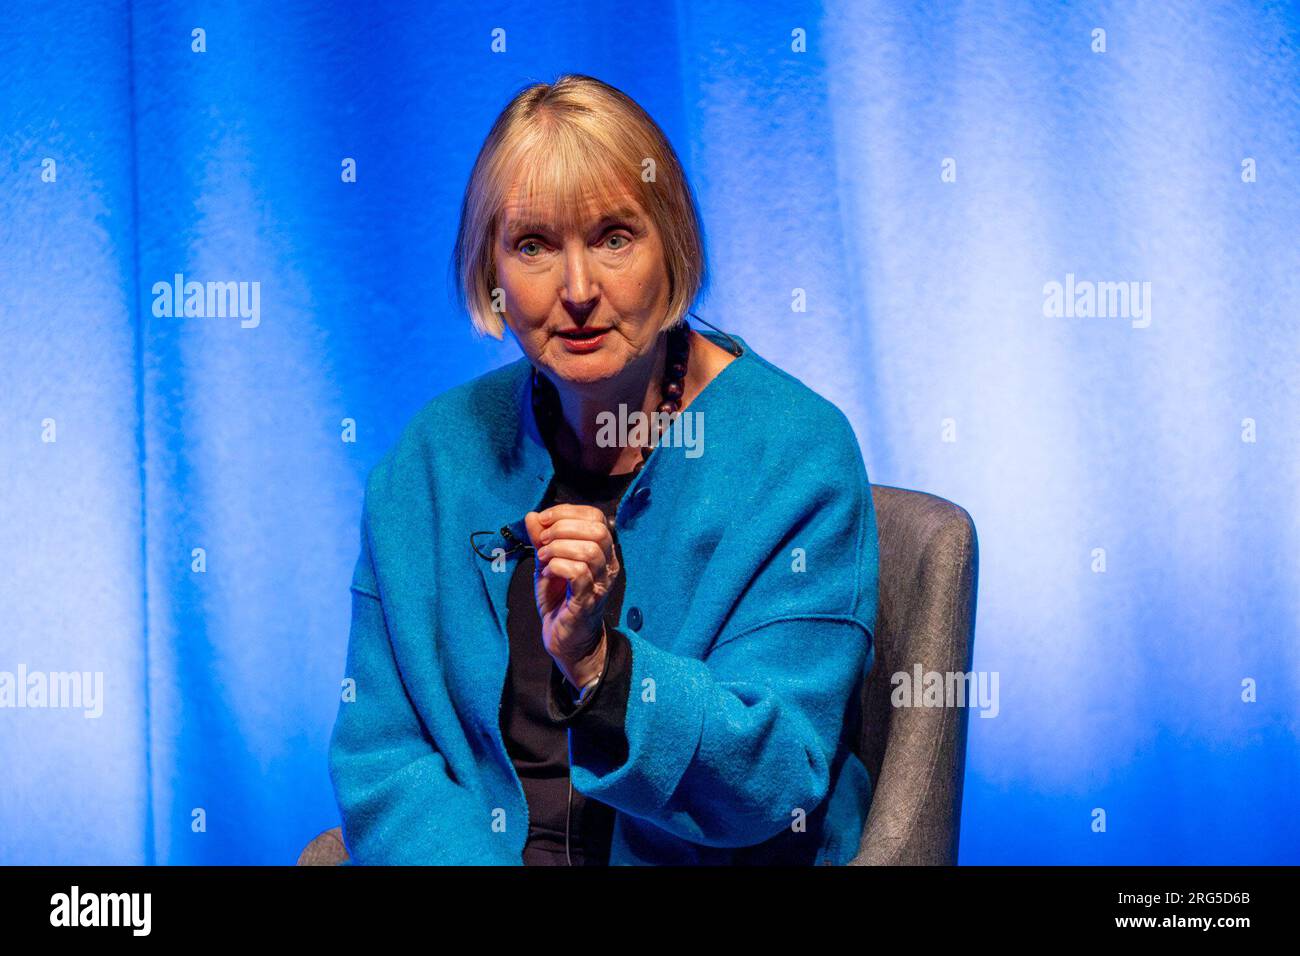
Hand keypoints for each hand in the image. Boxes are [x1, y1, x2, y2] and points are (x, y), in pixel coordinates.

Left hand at [524, 504, 618, 688]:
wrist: (564, 638)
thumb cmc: (559, 599)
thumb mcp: (547, 562)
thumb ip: (542, 539)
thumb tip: (532, 516)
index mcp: (602, 551)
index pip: (596, 516)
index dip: (567, 512)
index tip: (544, 520)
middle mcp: (608, 565)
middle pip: (597, 530)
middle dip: (564, 528)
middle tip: (544, 541)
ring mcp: (601, 583)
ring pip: (589, 551)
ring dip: (559, 549)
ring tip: (544, 558)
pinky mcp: (588, 600)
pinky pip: (578, 573)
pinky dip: (557, 567)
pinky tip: (548, 573)